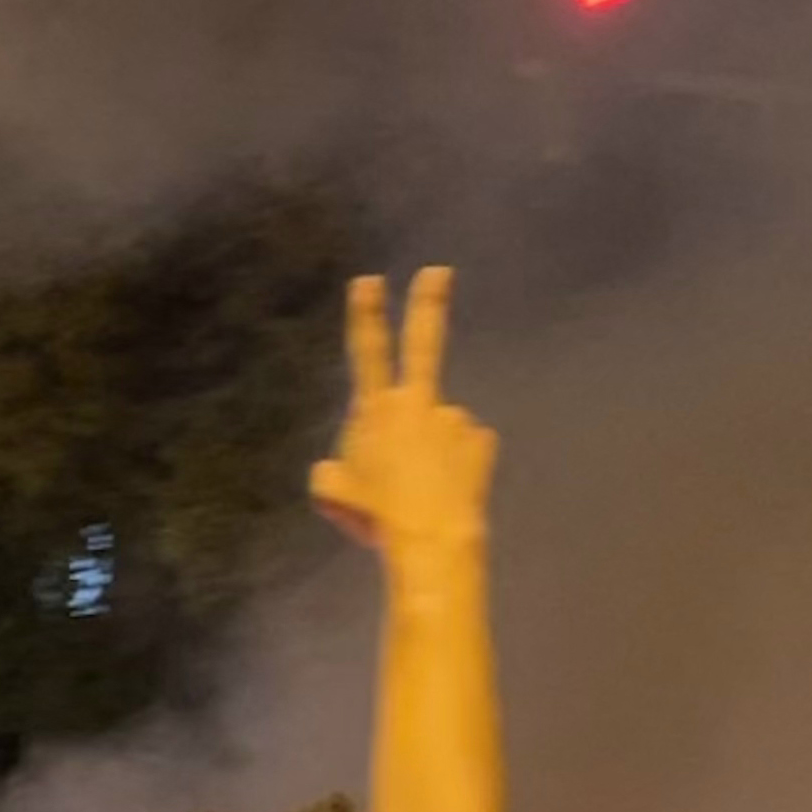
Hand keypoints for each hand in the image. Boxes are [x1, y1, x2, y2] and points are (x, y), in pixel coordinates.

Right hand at [311, 269, 496, 561]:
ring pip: (438, 426)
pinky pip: (464, 448)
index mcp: (374, 411)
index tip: (369, 281)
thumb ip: (333, 466)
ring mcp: (453, 419)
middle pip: (422, 342)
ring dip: (432, 448)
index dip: (365, 314)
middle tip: (439, 272)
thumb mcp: (332, 493)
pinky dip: (456, 464)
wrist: (428, 540)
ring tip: (423, 489)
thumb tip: (342, 464)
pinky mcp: (480, 440)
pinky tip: (447, 490)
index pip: (367, 351)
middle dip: (428, 302)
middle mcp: (416, 403)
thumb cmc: (374, 516)